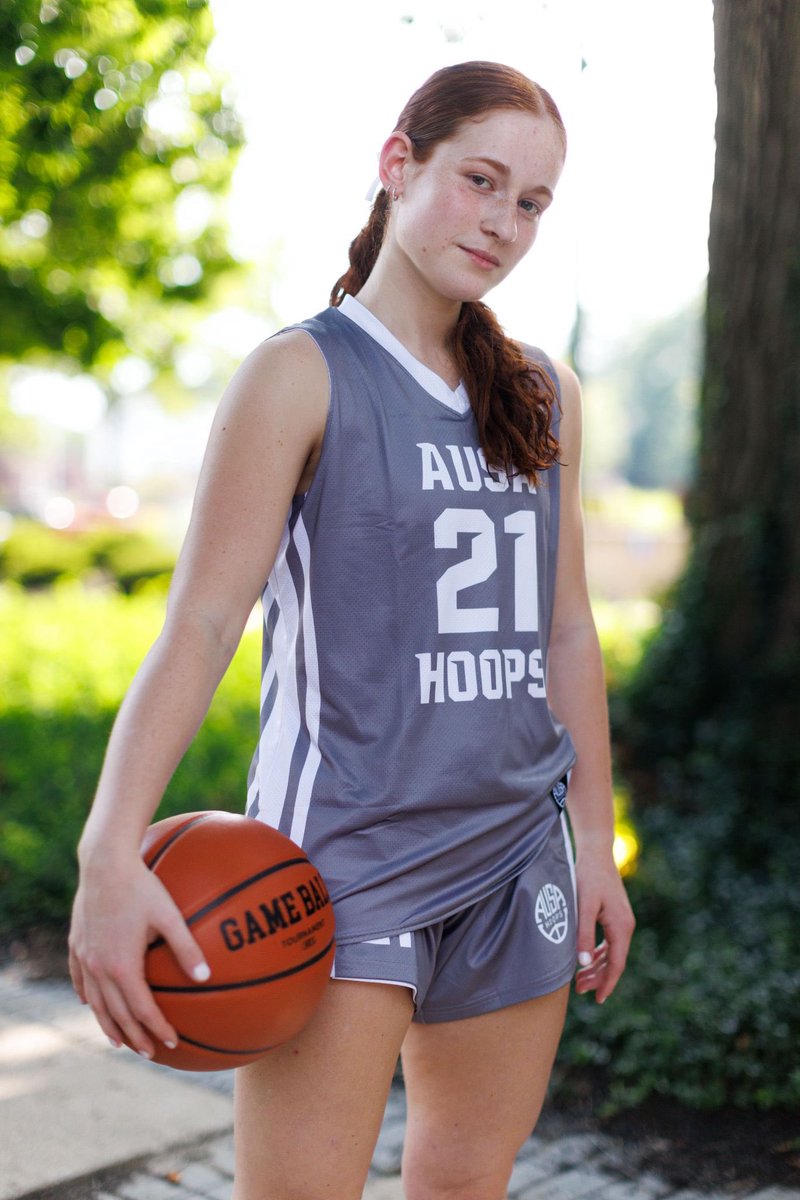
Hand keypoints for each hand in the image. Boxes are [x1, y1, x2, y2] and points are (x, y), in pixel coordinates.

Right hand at [69, 855, 209, 1058]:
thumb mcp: (170, 916)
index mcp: (122, 967)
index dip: (157, 1029)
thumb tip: (207, 976)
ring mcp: (85, 958)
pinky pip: (80, 980)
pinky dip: (88, 998)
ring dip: (109, 1024)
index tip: (172, 1043)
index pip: (141, 1010)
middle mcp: (99, 968)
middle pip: (116, 1014)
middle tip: (149, 1053)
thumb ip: (187, 948)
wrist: (104, 864)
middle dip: (134, 1037)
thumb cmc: (141, 886)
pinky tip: (91, 1003)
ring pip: (96, 1003)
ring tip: (119, 1041)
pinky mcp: (77, 945)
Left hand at [573, 852, 634, 1003]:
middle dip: (599, 978)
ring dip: (597, 967)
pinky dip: (598, 954)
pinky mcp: (615, 915)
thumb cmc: (587, 876)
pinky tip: (586, 960)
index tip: (598, 1000)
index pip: (617, 963)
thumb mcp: (583, 906)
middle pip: (615, 961)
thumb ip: (583, 934)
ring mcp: (622, 921)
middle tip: (579, 990)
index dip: (607, 983)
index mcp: (621, 926)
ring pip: (612, 953)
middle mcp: (626, 926)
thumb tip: (583, 963)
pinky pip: (610, 942)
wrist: (595, 852)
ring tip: (579, 980)